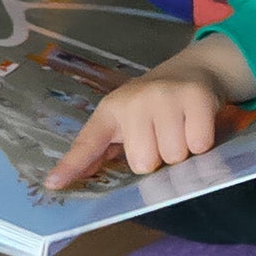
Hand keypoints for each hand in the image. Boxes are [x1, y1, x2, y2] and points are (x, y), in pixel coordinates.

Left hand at [43, 35, 254, 190]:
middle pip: (144, 163)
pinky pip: (199, 144)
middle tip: (161, 139)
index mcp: (111, 110)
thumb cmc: (151, 106)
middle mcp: (136, 100)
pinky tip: (197, 126)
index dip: (72, 165)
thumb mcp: (120, 123)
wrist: (192, 71)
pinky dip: (202, 143)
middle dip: (157, 159)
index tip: (53, 184)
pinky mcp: (196, 97)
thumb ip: (94, 152)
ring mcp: (166, 96)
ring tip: (180, 131)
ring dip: (181, 152)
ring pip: (174, 155)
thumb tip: (58, 181)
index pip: (88, 142)